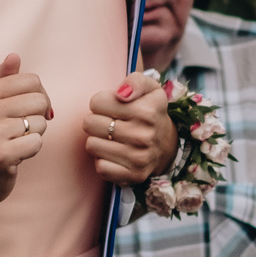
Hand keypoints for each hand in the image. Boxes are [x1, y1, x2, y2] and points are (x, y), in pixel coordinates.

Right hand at [0, 53, 50, 214]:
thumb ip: (2, 79)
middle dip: (38, 117)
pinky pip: (37, 143)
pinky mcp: (1, 155)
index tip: (28, 110)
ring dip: (34, 136)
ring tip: (15, 142)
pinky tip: (16, 155)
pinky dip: (31, 151)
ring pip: (40, 123)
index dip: (38, 96)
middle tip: (22, 129)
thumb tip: (14, 55)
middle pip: (40, 100)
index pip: (32, 80)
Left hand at [85, 69, 176, 183]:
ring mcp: (139, 158)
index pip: (96, 102)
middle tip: (109, 122)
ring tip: (111, 137)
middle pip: (90, 123)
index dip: (100, 102)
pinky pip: (100, 167)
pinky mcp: (134, 175)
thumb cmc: (150, 111)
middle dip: (96, 121)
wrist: (166, 144)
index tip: (111, 106)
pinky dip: (103, 160)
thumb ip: (135, 81)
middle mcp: (144, 135)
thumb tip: (121, 93)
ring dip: (98, 140)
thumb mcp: (149, 88)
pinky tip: (114, 153)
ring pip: (91, 145)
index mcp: (147, 111)